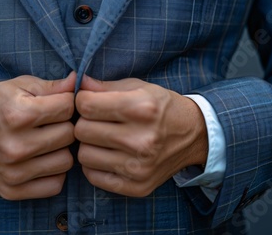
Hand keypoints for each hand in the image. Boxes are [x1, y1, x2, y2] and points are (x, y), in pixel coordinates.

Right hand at [0, 73, 75, 199]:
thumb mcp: (19, 86)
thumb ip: (53, 86)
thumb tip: (81, 82)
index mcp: (18, 115)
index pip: (68, 107)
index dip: (66, 101)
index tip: (57, 103)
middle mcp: (16, 146)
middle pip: (69, 135)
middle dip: (64, 124)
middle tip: (51, 122)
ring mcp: (13, 171)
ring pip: (66, 161)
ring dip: (60, 150)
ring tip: (46, 140)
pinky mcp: (12, 190)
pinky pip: (55, 185)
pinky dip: (53, 172)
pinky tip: (42, 159)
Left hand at [75, 75, 207, 196]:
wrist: (194, 135)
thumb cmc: (160, 107)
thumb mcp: (137, 87)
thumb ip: (103, 86)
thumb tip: (76, 83)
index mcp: (141, 109)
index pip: (86, 105)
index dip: (81, 101)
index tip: (89, 102)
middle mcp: (141, 140)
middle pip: (82, 131)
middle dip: (84, 122)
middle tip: (96, 121)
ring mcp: (140, 167)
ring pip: (84, 155)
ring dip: (88, 145)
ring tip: (102, 138)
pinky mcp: (137, 187)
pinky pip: (93, 177)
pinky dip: (94, 165)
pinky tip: (106, 155)